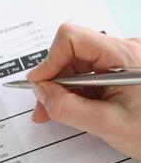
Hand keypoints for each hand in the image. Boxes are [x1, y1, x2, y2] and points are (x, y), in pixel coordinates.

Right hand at [28, 24, 140, 159]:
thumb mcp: (107, 124)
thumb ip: (68, 107)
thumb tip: (40, 92)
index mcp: (125, 56)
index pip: (72, 38)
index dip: (49, 60)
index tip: (39, 85)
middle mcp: (123, 51)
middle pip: (71, 52)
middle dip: (52, 79)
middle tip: (43, 106)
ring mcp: (121, 60)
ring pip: (75, 63)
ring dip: (61, 87)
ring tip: (56, 111)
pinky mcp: (118, 70)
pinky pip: (86, 73)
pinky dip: (73, 90)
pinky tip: (72, 107)